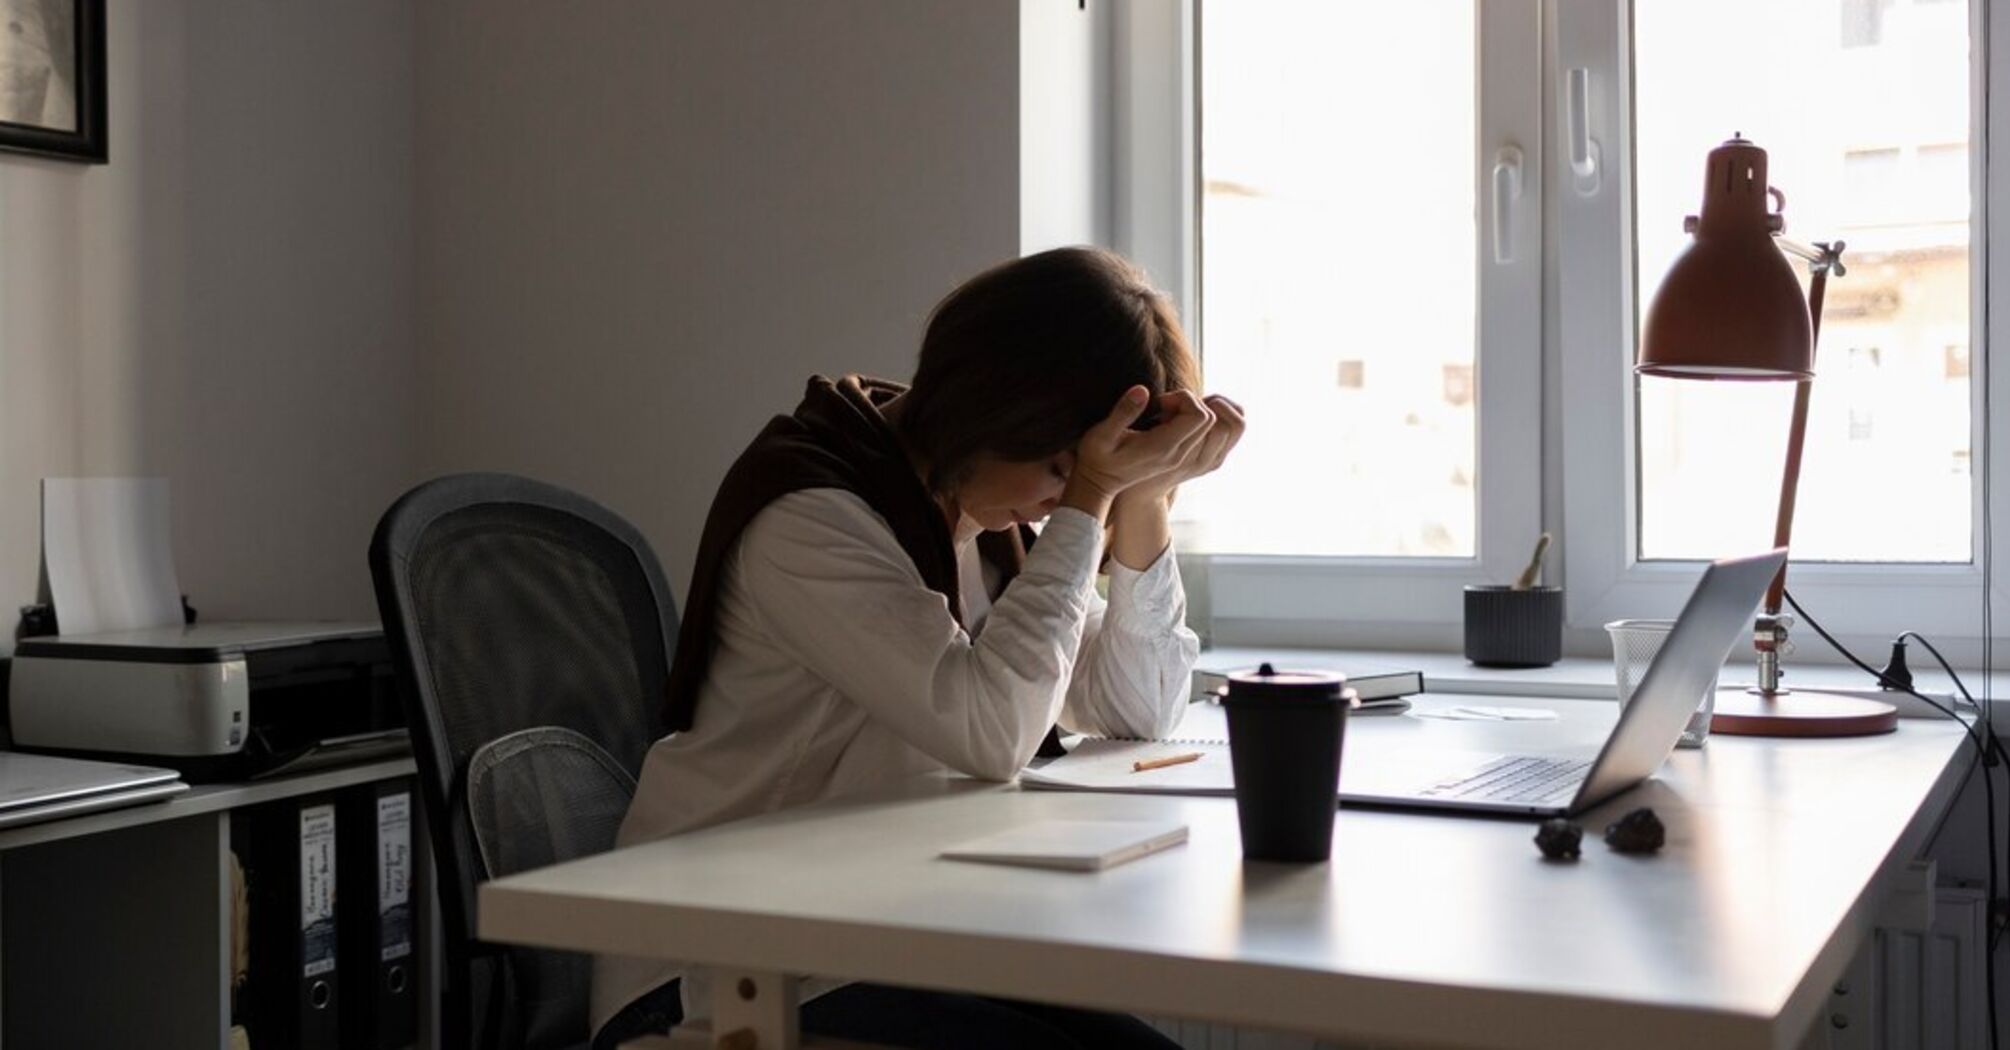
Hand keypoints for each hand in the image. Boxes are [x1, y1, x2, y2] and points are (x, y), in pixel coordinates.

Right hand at [1059, 386, 1212, 519]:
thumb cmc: (1096, 457)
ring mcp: (1179, 458)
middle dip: (1190, 402)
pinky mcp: (1177, 458)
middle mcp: (1177, 455)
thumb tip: (1142, 391)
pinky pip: (1199, 436)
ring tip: (1163, 413)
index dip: (1185, 399)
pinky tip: (1165, 421)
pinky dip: (1188, 422)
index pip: (1199, 416)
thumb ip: (1123, 412)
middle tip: (1163, 404)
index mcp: (1163, 447)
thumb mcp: (1101, 434)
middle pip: (1209, 420)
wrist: (1098, 485)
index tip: (1161, 401)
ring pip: (1207, 428)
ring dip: (1190, 412)